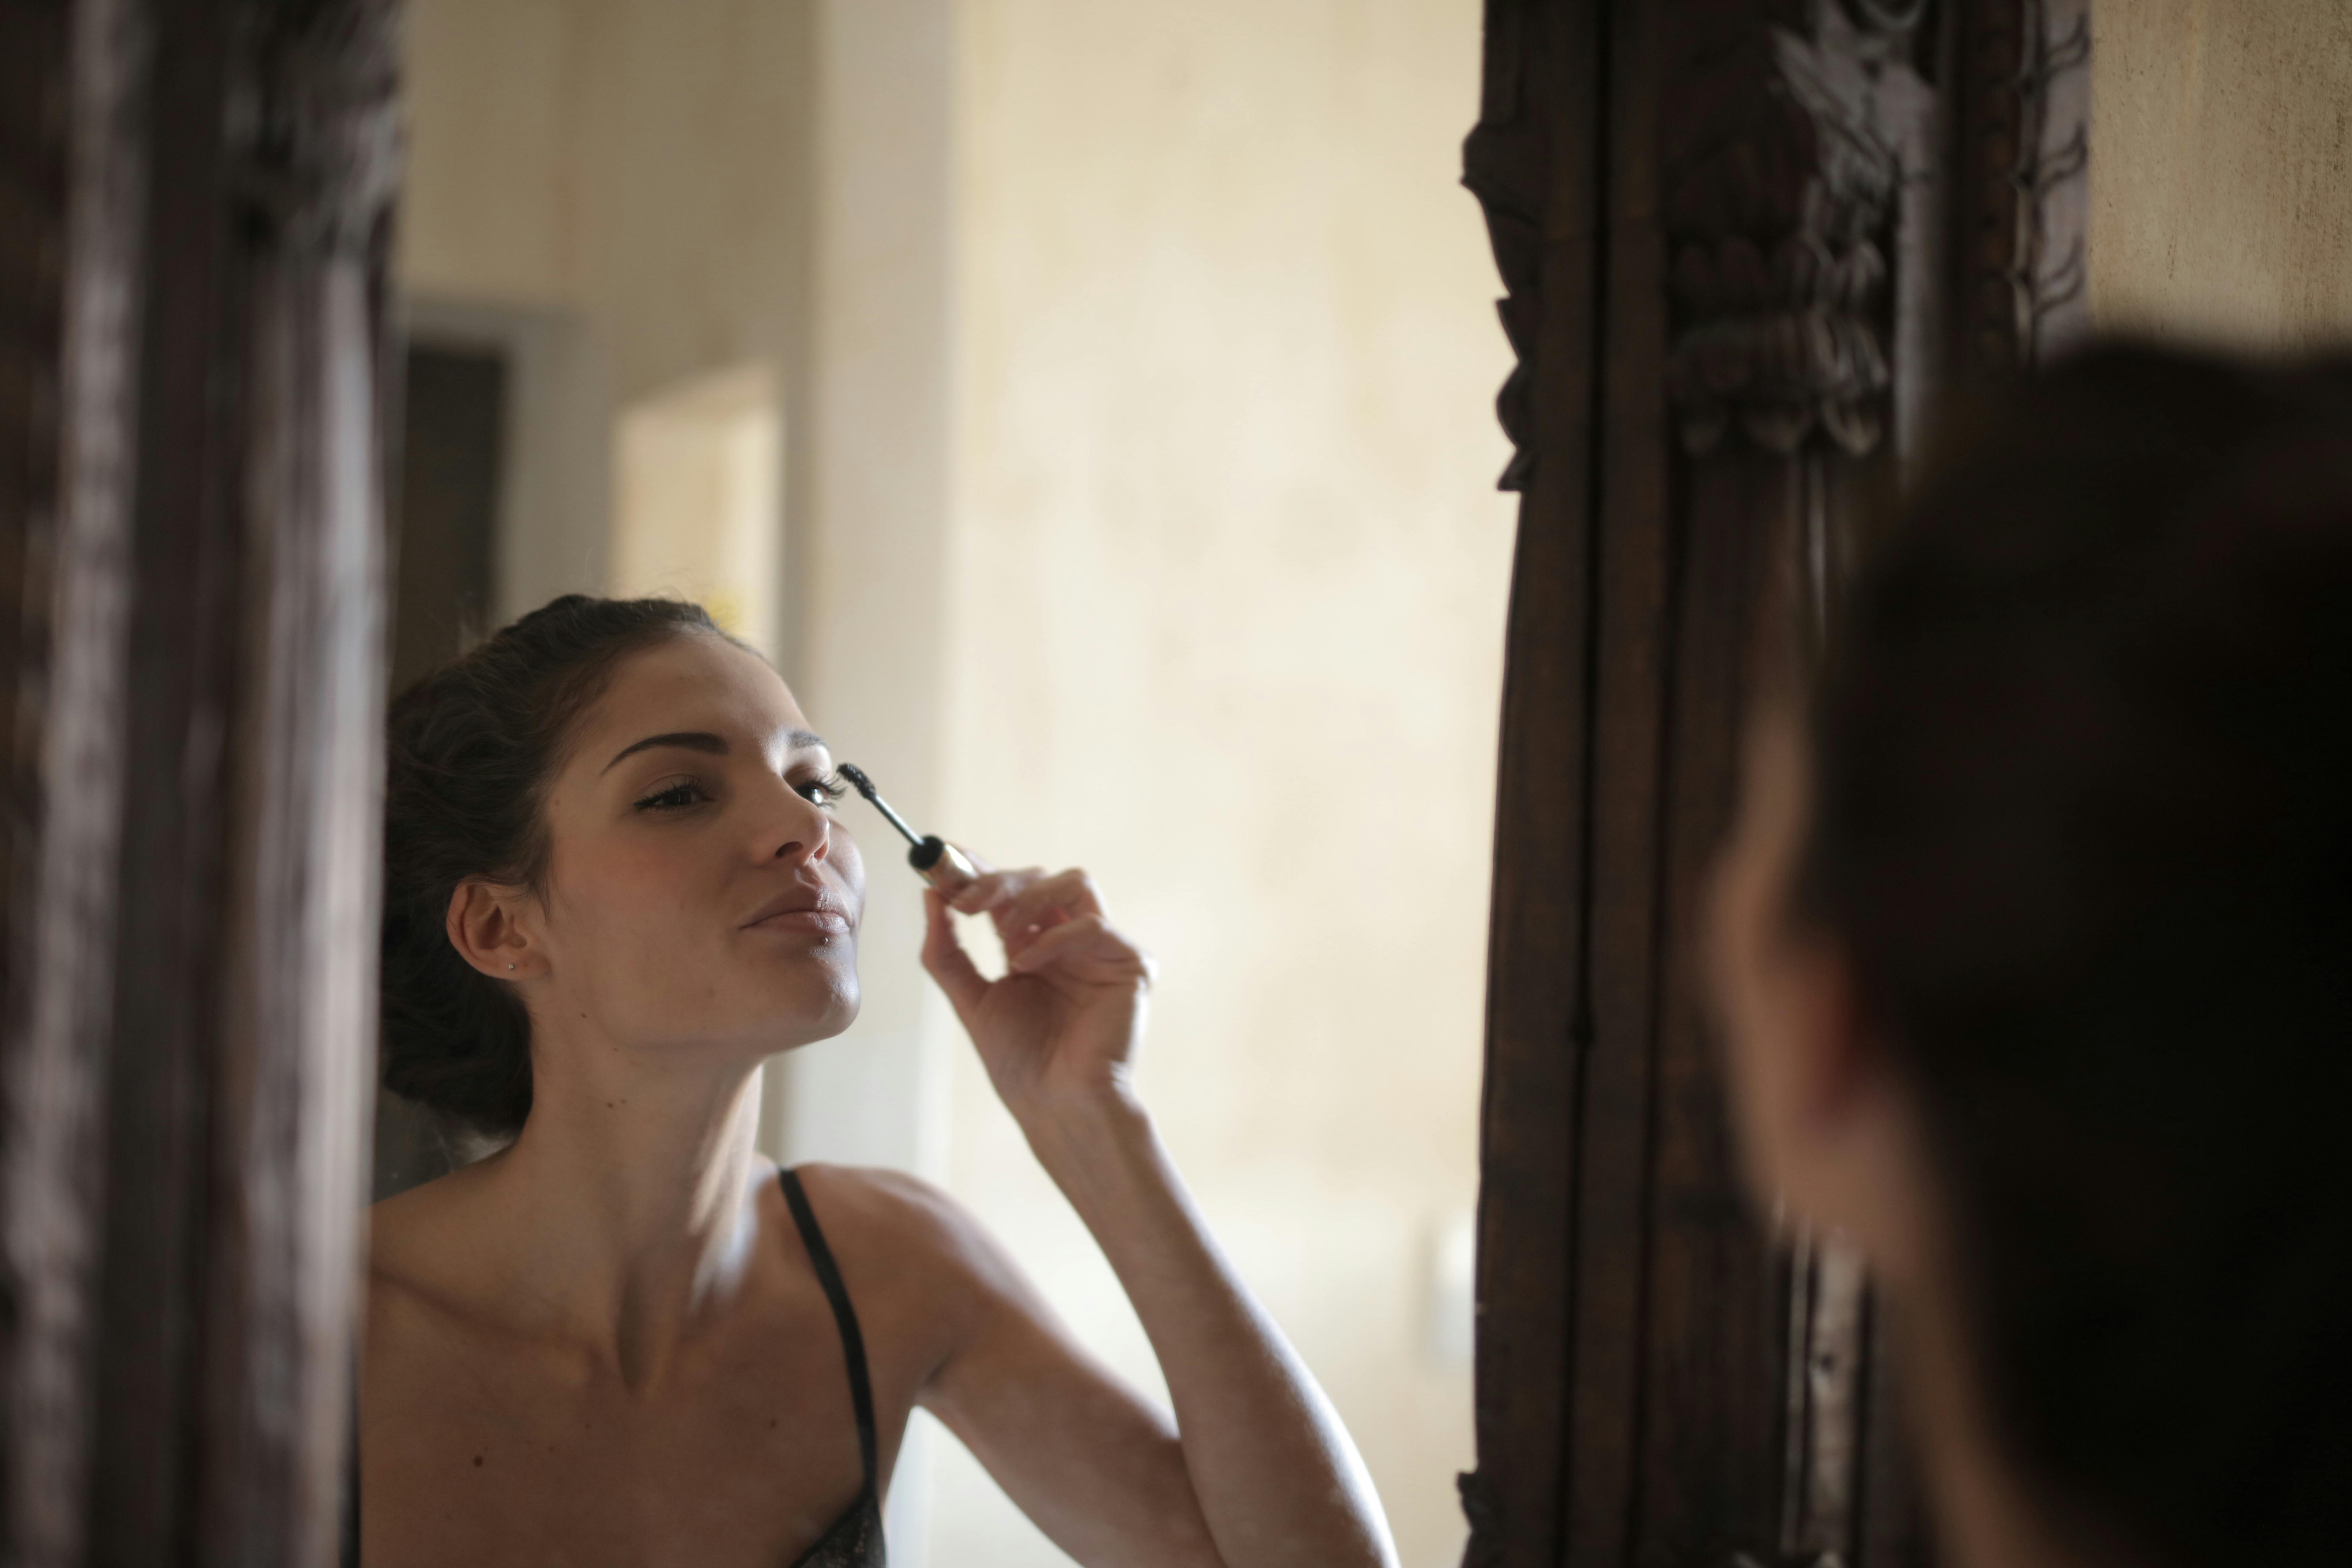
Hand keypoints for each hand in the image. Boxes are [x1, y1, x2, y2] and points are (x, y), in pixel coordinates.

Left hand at [920, 856, 1154, 1126]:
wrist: (1055, 1103)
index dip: (979, 868)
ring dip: (1028, 899)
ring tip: (1004, 939)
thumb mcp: (969, 997)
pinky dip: (1053, 937)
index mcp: (1034, 943)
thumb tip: (929, 896)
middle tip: (964, 901)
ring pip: (1074, 881)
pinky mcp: (1130, 964)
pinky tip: (1027, 964)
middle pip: (1040, 875)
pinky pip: (1093, 924)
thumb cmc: (1019, 1061)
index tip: (944, 859)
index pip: (1010, 888)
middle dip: (997, 882)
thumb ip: (947, 949)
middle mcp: (1068, 939)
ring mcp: (1101, 949)